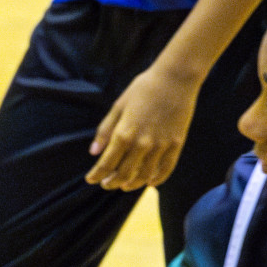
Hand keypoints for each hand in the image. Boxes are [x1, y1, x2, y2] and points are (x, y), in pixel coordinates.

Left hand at [86, 64, 199, 190]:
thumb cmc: (142, 89)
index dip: (97, 174)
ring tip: (124, 186)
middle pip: (125, 173)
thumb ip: (105, 130)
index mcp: (124, 133)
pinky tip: (150, 182)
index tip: (90, 180)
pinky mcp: (177, 145)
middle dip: (112, 182)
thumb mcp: (118, 106)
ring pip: (145, 175)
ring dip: (132, 184)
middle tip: (105, 184)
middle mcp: (143, 144)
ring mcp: (162, 146)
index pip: (107, 163)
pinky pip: (166, 169)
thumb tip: (94, 152)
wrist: (175, 80)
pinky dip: (157, 179)